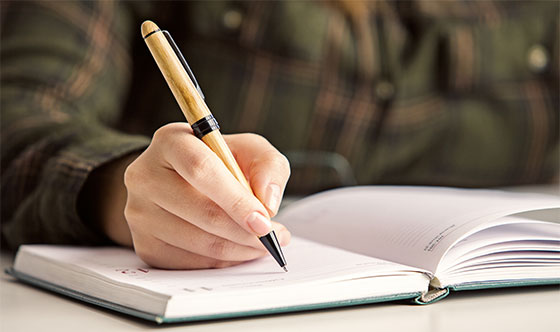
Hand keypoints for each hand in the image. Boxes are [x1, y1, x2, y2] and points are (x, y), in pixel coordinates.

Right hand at [115, 123, 290, 268]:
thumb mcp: (249, 150)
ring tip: (261, 244)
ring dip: (238, 250)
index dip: (236, 199)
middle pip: (201, 211)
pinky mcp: (143, 243)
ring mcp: (139, 212)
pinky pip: (189, 262)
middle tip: (272, 238)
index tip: (264, 220)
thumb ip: (268, 165)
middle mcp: (146, 175)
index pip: (201, 169)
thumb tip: (268, 202)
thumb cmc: (218, 163)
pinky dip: (221, 261)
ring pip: (197, 242)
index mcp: (171, 142)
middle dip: (244, 232)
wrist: (181, 181)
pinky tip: (236, 250)